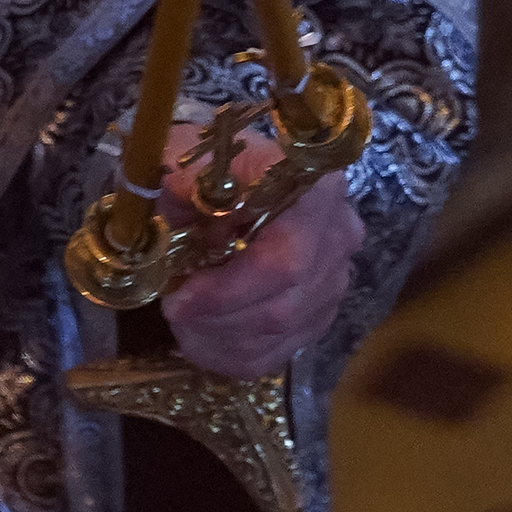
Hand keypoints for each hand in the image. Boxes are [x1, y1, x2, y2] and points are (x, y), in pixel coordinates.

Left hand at [159, 138, 362, 380]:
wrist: (224, 174)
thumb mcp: (187, 157)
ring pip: (280, 335)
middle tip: (173, 309)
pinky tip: (201, 335)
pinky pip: (279, 352)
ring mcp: (336, 276)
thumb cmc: (205, 165)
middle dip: (218, 319)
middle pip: (283, 307)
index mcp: (315, 187)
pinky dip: (232, 354)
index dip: (230, 290)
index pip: (284, 260)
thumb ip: (185, 178)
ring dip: (220, 338)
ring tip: (182, 318)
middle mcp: (339, 233)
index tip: (179, 296)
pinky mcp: (321, 310)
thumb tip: (182, 192)